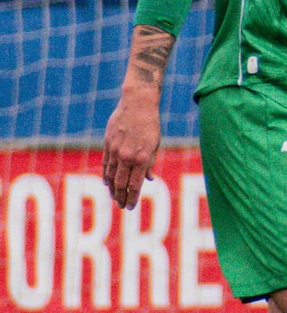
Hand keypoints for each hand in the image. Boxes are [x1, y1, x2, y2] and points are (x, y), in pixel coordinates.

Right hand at [102, 92, 161, 209]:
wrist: (137, 104)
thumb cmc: (151, 125)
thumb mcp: (155, 145)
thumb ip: (150, 163)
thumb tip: (149, 180)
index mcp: (142, 158)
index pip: (134, 185)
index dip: (132, 198)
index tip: (130, 207)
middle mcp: (127, 157)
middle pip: (120, 184)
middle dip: (120, 197)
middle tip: (121, 206)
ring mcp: (115, 150)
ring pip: (111, 175)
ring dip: (112, 188)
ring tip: (114, 197)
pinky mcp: (107, 144)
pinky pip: (105, 163)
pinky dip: (106, 174)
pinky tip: (106, 182)